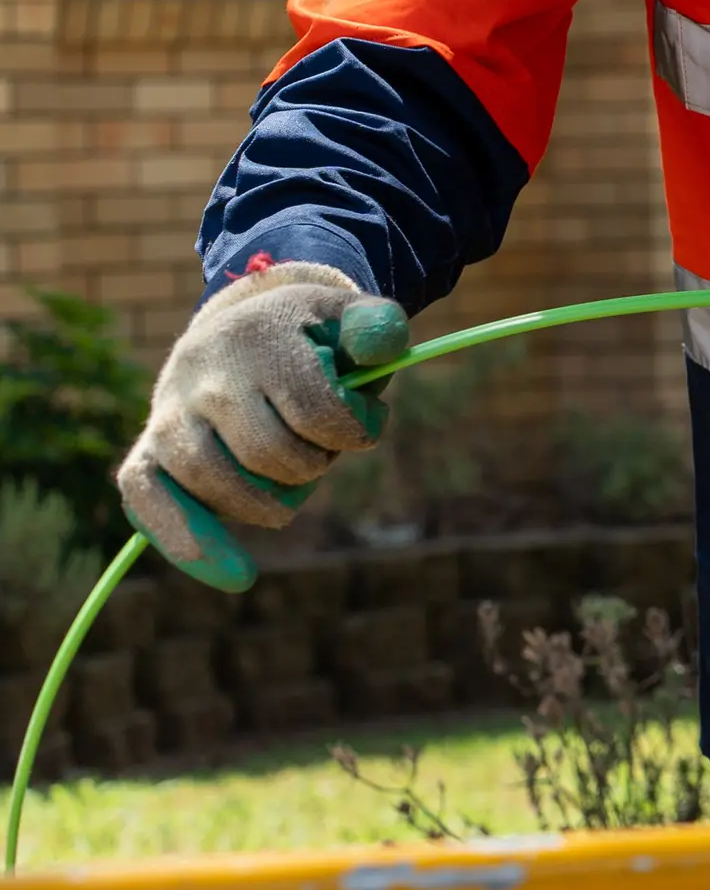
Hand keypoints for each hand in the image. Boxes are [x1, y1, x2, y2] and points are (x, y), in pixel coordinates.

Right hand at [116, 263, 407, 591]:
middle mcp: (205, 376)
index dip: (352, 434)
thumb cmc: (309, 335)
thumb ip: (376, 327)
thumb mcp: (348, 317)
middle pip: (266, 452)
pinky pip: (147, 496)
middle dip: (308, 467)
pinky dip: (181, 535)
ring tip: (287, 501)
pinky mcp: (148, 447)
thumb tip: (381, 345)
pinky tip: (230, 572)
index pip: (314, 410)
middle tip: (319, 457)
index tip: (360, 430)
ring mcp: (169, 413)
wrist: (241, 327)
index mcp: (259, 340)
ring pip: (211, 478)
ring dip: (263, 503)